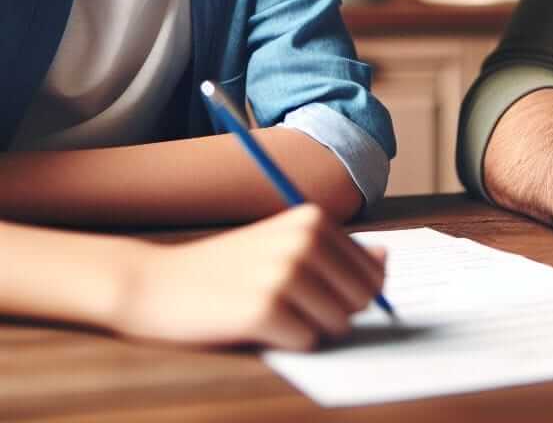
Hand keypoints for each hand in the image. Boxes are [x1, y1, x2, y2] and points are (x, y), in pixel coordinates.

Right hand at [111, 204, 385, 348]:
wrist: (156, 283)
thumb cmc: (227, 268)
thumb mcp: (284, 245)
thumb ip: (338, 252)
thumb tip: (386, 260)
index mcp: (314, 219)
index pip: (374, 273)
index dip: (349, 294)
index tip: (313, 291)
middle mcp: (304, 240)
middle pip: (362, 299)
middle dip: (334, 313)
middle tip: (289, 304)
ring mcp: (285, 273)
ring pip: (338, 324)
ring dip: (309, 328)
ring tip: (270, 311)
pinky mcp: (265, 310)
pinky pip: (308, 342)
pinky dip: (287, 343)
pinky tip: (255, 325)